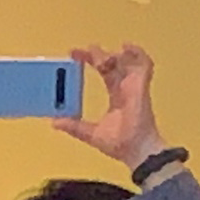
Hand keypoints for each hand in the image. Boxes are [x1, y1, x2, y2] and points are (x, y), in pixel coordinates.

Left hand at [53, 43, 166, 169]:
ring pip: (127, 61)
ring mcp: (135, 87)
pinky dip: (138, 54)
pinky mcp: (141, 88)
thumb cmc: (121, 144)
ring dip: (113, 54)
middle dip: (98, 54)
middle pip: (113, 64)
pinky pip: (145, 66)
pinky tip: (126, 47)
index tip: (75, 55)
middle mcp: (126, 88)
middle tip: (81, 51)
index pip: (104, 72)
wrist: (136, 152)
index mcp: (116, 95)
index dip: (91, 61)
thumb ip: (74, 126)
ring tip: (98, 57)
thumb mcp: (90, 133)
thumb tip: (54, 122)